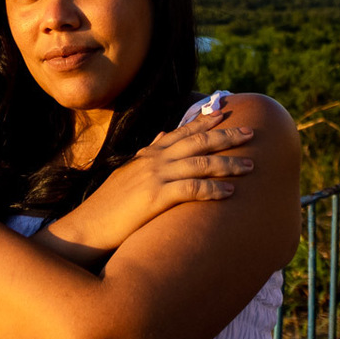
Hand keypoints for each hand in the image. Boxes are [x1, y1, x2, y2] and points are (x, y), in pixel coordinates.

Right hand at [48, 113, 254, 255]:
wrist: (87, 226)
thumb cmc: (108, 206)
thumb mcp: (127, 172)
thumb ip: (146, 154)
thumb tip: (161, 135)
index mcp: (147, 154)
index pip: (181, 131)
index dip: (205, 121)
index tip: (226, 112)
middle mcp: (152, 160)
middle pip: (196, 142)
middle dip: (226, 136)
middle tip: (252, 132)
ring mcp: (153, 176)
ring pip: (199, 163)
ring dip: (227, 163)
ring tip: (250, 166)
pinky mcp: (153, 197)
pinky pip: (190, 189)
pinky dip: (212, 188)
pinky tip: (229, 192)